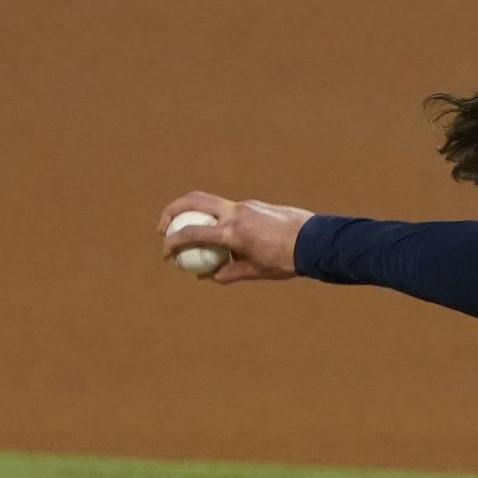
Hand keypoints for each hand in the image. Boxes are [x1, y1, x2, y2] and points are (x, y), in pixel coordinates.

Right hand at [157, 192, 311, 284]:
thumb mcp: (257, 271)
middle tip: (163, 227)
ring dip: (192, 210)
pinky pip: (227, 209)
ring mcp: (245, 205)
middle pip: (193, 201)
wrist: (315, 240)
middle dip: (172, 211)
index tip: (165, 252)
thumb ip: (231, 273)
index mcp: (232, 232)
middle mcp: (235, 213)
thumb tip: (210, 277)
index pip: (192, 233)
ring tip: (185, 226)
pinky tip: (220, 234)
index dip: (173, 242)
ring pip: (209, 200)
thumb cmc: (287, 260)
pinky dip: (216, 217)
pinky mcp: (254, 204)